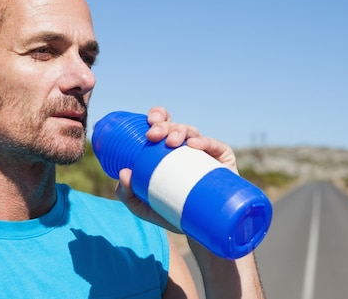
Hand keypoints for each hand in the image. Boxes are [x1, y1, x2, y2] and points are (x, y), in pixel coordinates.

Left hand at [115, 106, 238, 231]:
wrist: (200, 230)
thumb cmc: (171, 212)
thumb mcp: (144, 206)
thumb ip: (128, 193)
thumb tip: (123, 173)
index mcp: (169, 149)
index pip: (164, 123)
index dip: (157, 116)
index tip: (148, 122)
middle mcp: (187, 146)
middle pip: (175, 126)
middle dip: (163, 125)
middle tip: (153, 135)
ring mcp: (206, 152)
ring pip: (193, 132)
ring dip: (179, 131)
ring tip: (171, 142)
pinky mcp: (224, 160)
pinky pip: (216, 146)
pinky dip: (205, 142)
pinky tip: (194, 144)